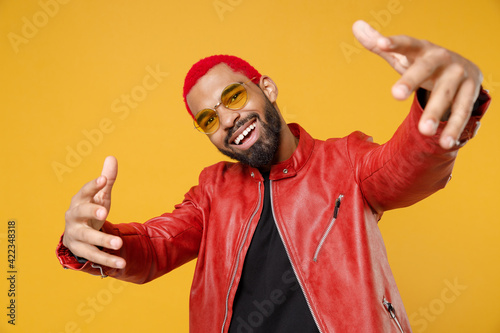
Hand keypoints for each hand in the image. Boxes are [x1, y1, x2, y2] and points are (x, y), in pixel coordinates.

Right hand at [62, 156, 125, 268]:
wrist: (76, 234)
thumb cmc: (90, 210)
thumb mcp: (100, 196)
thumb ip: (107, 179)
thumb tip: (112, 158)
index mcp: (79, 201)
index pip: (84, 191)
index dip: (93, 186)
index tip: (103, 179)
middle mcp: (73, 217)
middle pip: (81, 213)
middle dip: (92, 212)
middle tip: (104, 212)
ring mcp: (75, 234)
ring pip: (88, 237)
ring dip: (103, 240)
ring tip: (119, 244)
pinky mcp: (80, 250)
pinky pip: (94, 255)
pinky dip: (108, 260)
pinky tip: (122, 263)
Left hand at [352, 20, 482, 148]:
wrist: (464, 69)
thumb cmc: (423, 64)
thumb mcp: (402, 56)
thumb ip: (379, 44)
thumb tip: (356, 25)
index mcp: (423, 49)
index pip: (407, 44)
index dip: (394, 43)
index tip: (380, 44)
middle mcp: (442, 59)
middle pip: (425, 69)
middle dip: (411, 80)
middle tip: (394, 95)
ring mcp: (459, 75)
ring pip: (447, 95)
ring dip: (436, 113)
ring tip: (424, 131)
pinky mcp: (472, 92)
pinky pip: (462, 112)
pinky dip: (454, 128)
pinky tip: (445, 143)